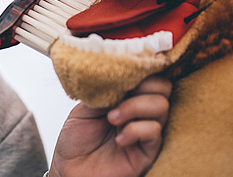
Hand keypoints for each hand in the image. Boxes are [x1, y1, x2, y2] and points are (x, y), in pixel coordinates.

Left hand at [49, 75, 171, 176]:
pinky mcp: (149, 150)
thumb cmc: (76, 139)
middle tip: (118, 96)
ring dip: (135, 107)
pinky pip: (155, 131)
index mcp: (125, 95)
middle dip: (141, 85)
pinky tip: (119, 140)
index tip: (125, 66)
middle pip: (162, 85)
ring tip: (112, 119)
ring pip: (161, 105)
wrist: (70, 170)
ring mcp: (146, 129)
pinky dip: (136, 130)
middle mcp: (139, 109)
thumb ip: (102, 89)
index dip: (140, 65)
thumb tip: (116, 71)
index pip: (146, 73)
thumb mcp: (84, 107)